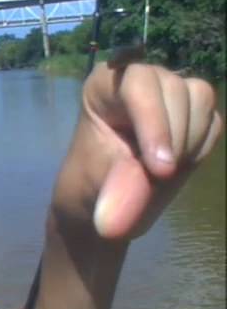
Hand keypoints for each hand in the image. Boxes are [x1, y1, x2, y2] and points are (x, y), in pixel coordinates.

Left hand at [55, 62, 221, 240]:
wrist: (109, 198)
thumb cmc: (94, 182)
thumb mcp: (103, 188)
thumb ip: (119, 195)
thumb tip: (112, 229)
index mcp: (104, 84)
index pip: (136, 83)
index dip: (154, 122)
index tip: (161, 170)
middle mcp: (138, 78)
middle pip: (175, 88)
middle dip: (174, 139)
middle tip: (160, 176)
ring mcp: (169, 91)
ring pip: (200, 99)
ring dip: (189, 143)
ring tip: (162, 170)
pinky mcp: (194, 112)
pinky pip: (214, 122)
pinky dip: (201, 147)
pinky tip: (178, 164)